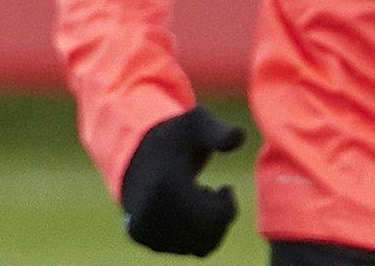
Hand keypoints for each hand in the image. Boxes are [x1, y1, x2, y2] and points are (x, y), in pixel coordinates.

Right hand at [120, 106, 245, 256]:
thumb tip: (240, 137)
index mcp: (166, 187)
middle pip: (209, 236)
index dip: (228, 204)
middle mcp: (150, 212)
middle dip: (220, 216)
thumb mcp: (198, 124)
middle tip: (211, 194)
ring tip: (198, 202)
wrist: (134, 151)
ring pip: (198, 247)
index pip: (215, 218)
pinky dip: (191, 233)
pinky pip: (182, 249)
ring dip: (207, 226)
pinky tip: (185, 212)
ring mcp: (143, 227)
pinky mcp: (139, 236)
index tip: (223, 188)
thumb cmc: (175, 137)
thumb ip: (221, 132)